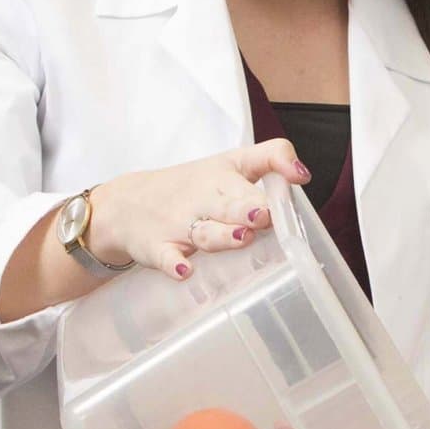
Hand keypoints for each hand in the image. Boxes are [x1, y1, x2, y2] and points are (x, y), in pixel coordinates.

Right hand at [88, 139, 308, 279]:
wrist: (126, 203)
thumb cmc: (193, 185)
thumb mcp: (231, 162)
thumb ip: (271, 158)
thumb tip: (303, 174)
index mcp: (223, 178)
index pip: (246, 177)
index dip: (265, 191)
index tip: (282, 198)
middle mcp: (203, 201)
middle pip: (227, 205)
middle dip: (246, 210)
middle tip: (262, 215)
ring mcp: (179, 225)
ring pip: (203, 233)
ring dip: (221, 236)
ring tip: (240, 238)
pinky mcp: (158, 248)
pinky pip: (165, 257)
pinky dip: (173, 264)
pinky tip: (184, 270)